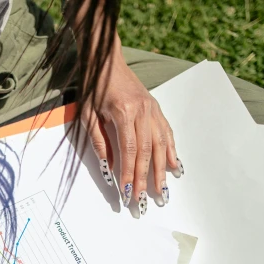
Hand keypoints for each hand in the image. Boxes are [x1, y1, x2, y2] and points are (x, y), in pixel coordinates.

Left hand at [82, 49, 182, 215]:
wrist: (106, 61)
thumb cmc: (93, 87)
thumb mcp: (88, 115)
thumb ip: (99, 142)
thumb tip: (108, 169)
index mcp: (124, 113)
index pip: (129, 152)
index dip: (129, 175)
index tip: (127, 193)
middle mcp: (143, 112)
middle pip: (146, 153)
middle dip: (145, 179)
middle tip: (143, 201)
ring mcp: (152, 110)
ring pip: (160, 145)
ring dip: (161, 171)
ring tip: (163, 191)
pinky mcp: (156, 108)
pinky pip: (167, 133)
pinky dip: (171, 151)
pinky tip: (175, 167)